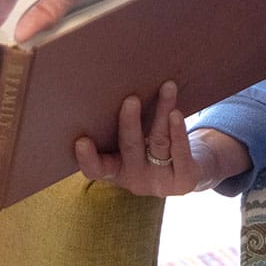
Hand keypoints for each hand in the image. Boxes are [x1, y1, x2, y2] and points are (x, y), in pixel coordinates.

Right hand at [73, 81, 248, 196]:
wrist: (182, 174)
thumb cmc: (145, 150)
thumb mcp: (126, 145)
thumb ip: (114, 127)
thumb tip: (105, 84)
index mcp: (114, 170)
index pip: (95, 169)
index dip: (88, 158)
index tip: (81, 140)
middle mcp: (135, 179)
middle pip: (130, 148)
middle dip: (130, 123)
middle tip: (131, 99)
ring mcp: (159, 181)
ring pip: (159, 141)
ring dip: (162, 112)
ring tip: (167, 87)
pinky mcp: (183, 180)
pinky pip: (180, 152)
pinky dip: (178, 131)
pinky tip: (176, 113)